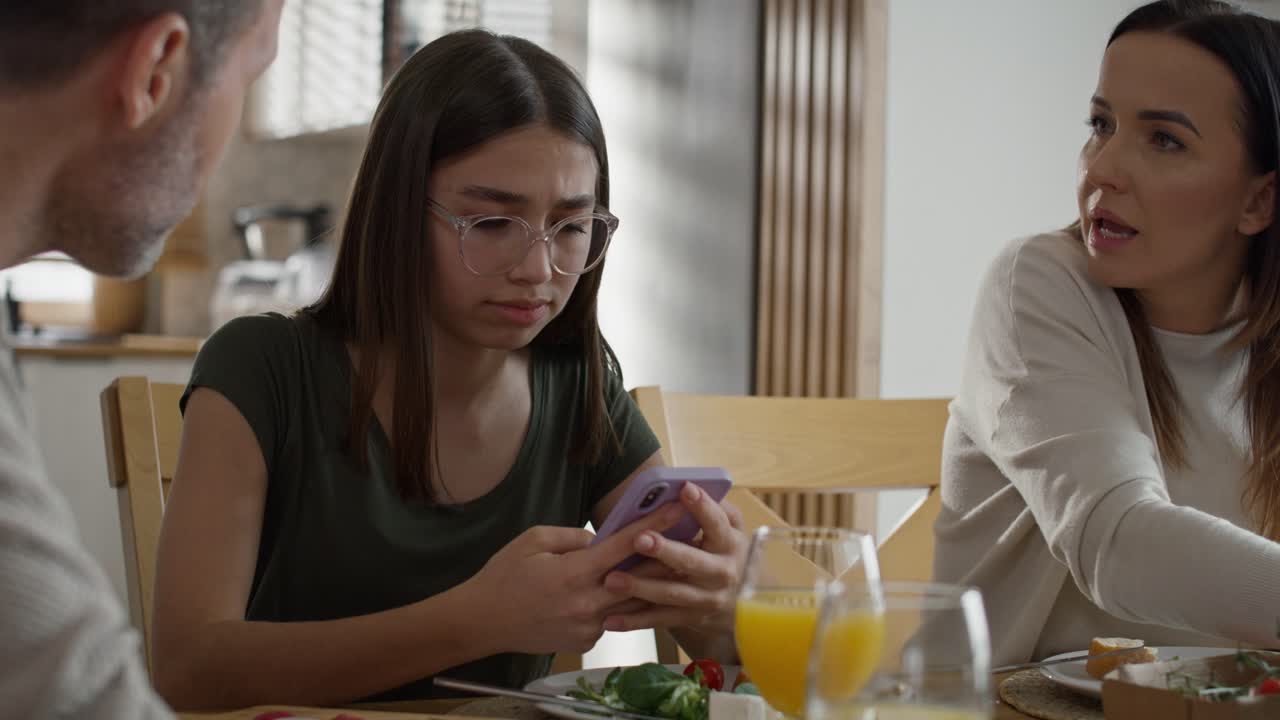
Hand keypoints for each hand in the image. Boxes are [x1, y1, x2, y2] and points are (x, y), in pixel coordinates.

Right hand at [463, 503, 686, 655]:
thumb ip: (572, 537)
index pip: (623, 546)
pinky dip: (619, 605)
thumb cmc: (503, 576)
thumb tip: (600, 540)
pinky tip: (629, 592)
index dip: (654, 526)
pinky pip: (611, 619)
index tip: (677, 510)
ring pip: (631, 604)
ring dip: (653, 585)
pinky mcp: (585, 642)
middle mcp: (586, 604)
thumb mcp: (532, 541)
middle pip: (639, 580)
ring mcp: (588, 628)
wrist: (482, 622)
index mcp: (573, 573)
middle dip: (667, 557)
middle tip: (693, 539)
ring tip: (675, 565)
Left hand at [601, 483, 747, 634]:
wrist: (742, 601)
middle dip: (665, 551)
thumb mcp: (730, 528)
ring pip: (672, 593)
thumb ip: (714, 508)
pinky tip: (609, 620)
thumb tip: (689, 487)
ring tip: (612, 580)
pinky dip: (634, 622)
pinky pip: (660, 620)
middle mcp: (722, 573)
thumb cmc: (724, 551)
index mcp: (730, 543)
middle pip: (692, 561)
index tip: (685, 488)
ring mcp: (707, 599)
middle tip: (639, 539)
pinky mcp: (691, 619)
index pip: (717, 522)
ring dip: (641, 588)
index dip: (702, 506)